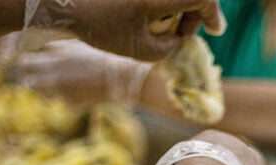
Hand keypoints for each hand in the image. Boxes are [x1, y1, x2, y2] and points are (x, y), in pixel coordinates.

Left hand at [14, 40, 150, 106]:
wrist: (118, 78)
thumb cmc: (97, 58)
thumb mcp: (73, 45)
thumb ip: (53, 48)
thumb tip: (38, 51)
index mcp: (52, 55)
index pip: (24, 60)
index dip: (27, 62)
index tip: (32, 64)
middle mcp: (51, 73)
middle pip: (26, 78)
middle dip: (31, 77)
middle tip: (41, 77)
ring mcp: (59, 91)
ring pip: (41, 93)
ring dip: (47, 90)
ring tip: (64, 84)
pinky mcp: (68, 104)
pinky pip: (61, 103)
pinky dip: (67, 100)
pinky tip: (80, 93)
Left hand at [22, 0, 226, 61]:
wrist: (60, 1)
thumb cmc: (98, 24)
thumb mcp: (138, 48)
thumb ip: (168, 47)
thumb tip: (179, 38)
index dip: (213, 15)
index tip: (215, 30)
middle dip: (194, 11)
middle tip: (182, 33)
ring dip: (175, 5)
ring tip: (159, 25)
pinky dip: (160, 3)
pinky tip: (148, 15)